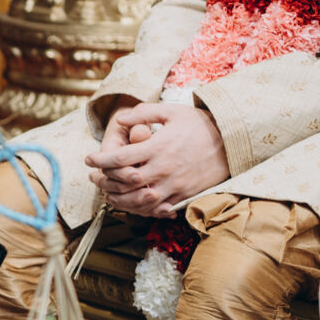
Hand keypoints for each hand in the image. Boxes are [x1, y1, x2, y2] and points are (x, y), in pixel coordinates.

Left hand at [85, 101, 229, 216]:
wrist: (232, 142)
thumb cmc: (199, 124)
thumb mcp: (172, 111)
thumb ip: (144, 113)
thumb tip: (120, 120)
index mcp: (159, 146)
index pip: (121, 158)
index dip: (100, 160)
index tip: (88, 159)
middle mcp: (164, 168)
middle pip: (126, 181)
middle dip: (105, 180)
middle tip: (94, 177)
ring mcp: (175, 185)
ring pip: (139, 199)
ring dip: (119, 199)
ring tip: (108, 193)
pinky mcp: (183, 196)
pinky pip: (157, 208)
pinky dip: (141, 209)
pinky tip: (131, 203)